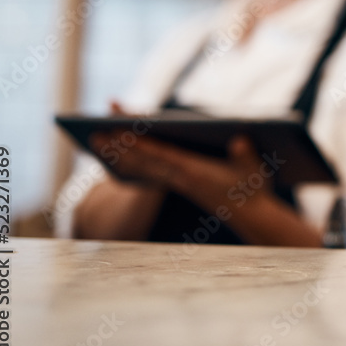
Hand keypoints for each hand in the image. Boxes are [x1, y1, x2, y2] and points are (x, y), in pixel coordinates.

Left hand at [90, 110, 270, 212]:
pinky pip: (150, 172)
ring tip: (98, 141)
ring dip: (120, 154)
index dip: (137, 142)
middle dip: (119, 146)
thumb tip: (238, 141)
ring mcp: (178, 182)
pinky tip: (122, 157)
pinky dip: (133, 162)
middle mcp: (180, 178)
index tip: (116, 130)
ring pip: (142, 168)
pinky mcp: (180, 184)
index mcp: (193, 172)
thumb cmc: (252, 189)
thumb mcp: (252, 169)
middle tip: (93, 134)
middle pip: (143, 160)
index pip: (158, 154)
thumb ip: (244, 154)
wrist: (251, 216)